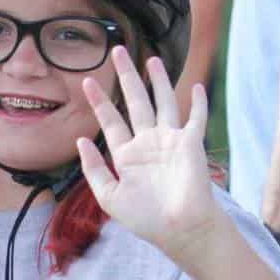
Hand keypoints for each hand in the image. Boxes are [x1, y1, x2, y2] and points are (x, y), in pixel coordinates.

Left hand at [78, 46, 225, 266]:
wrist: (178, 229)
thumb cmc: (144, 218)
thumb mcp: (109, 196)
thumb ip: (94, 169)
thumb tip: (82, 141)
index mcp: (126, 155)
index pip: (110, 121)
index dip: (99, 101)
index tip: (87, 81)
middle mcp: (147, 143)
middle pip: (135, 102)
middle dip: (126, 77)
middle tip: (117, 51)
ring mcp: (170, 141)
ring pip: (162, 103)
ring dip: (158, 81)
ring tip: (151, 59)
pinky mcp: (190, 144)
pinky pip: (194, 119)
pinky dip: (196, 103)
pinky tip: (195, 86)